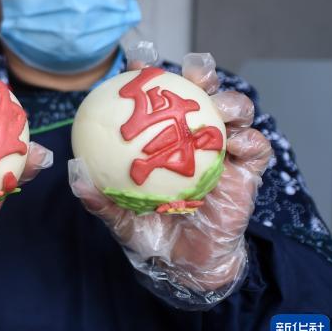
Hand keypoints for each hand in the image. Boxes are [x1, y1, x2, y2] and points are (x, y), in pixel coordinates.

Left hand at [69, 45, 272, 302]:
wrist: (185, 266)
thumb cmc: (149, 233)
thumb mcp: (119, 217)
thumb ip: (100, 199)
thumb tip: (76, 174)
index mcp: (160, 137)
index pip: (156, 98)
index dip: (149, 76)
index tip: (136, 65)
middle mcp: (192, 136)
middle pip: (201, 93)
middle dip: (200, 73)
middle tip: (191, 71)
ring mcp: (222, 151)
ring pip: (234, 112)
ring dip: (230, 102)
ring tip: (219, 106)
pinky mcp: (247, 172)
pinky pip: (255, 148)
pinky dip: (250, 140)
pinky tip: (235, 143)